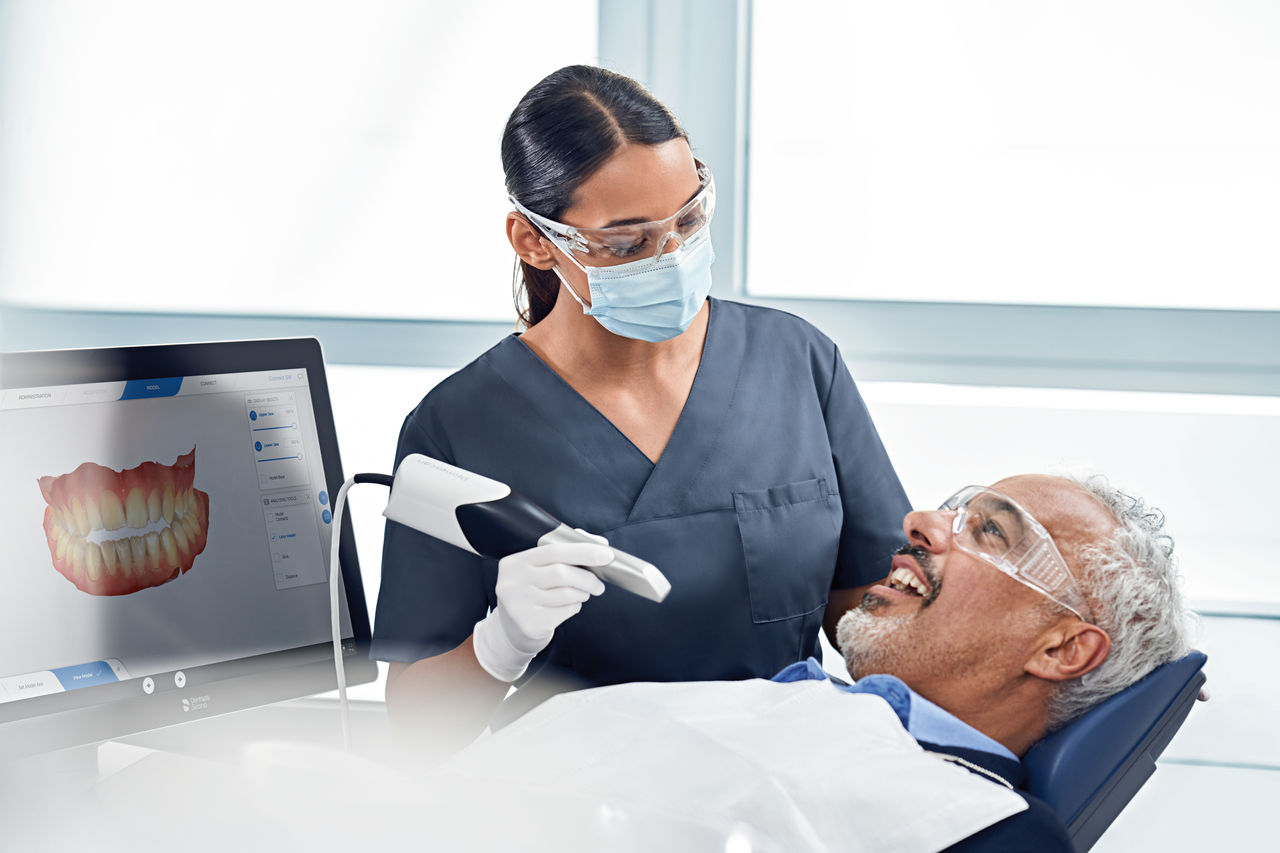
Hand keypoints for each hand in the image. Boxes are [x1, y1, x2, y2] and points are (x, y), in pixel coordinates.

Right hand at [472, 535, 610, 682]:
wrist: (512, 631)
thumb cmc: (532, 593)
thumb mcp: (539, 570)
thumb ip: (566, 552)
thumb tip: (600, 544)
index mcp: (515, 562)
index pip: (554, 550)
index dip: (583, 551)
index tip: (606, 555)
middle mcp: (512, 582)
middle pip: (561, 573)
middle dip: (587, 578)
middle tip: (599, 585)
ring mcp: (519, 605)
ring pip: (566, 594)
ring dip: (582, 594)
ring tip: (582, 595)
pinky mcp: (530, 624)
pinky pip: (565, 611)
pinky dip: (574, 607)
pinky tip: (568, 607)